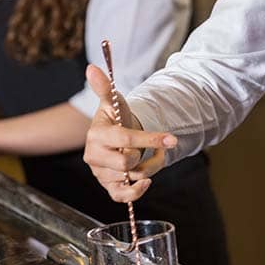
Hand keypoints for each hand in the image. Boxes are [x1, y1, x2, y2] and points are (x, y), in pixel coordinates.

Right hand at [82, 65, 175, 202]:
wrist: (117, 137)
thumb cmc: (117, 118)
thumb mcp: (114, 102)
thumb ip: (105, 87)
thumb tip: (92, 67)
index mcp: (96, 135)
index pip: (124, 139)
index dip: (149, 138)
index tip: (172, 138)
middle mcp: (94, 157)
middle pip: (127, 162)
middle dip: (143, 153)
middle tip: (148, 145)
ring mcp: (101, 174)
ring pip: (132, 177)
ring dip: (149, 166)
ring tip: (149, 155)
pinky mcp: (108, 187)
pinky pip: (122, 196)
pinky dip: (136, 192)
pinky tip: (147, 182)